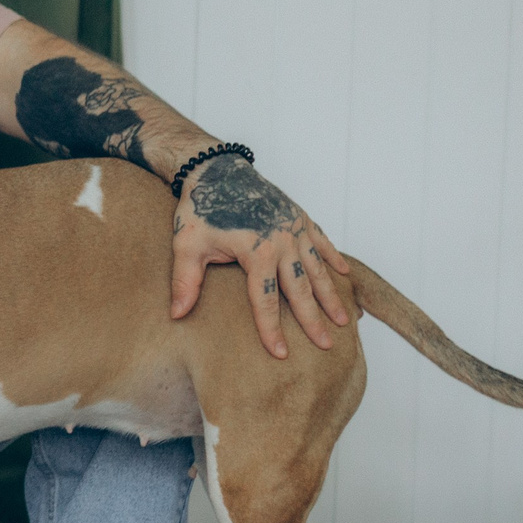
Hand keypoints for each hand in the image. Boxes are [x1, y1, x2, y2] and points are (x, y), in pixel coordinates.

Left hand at [170, 155, 350, 358]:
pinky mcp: (299, 217)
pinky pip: (321, 242)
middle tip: (326, 345)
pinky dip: (333, 258)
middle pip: (300, 289)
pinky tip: (344, 274)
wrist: (216, 169)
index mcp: (257, 252)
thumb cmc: (200, 208)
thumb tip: (176, 315)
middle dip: (313, 320)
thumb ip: (185, 281)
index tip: (281, 353)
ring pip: (317, 268)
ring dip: (331, 295)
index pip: (265, 300)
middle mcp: (283, 242)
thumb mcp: (187, 245)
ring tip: (345, 320)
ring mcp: (295, 228)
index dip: (272, 329)